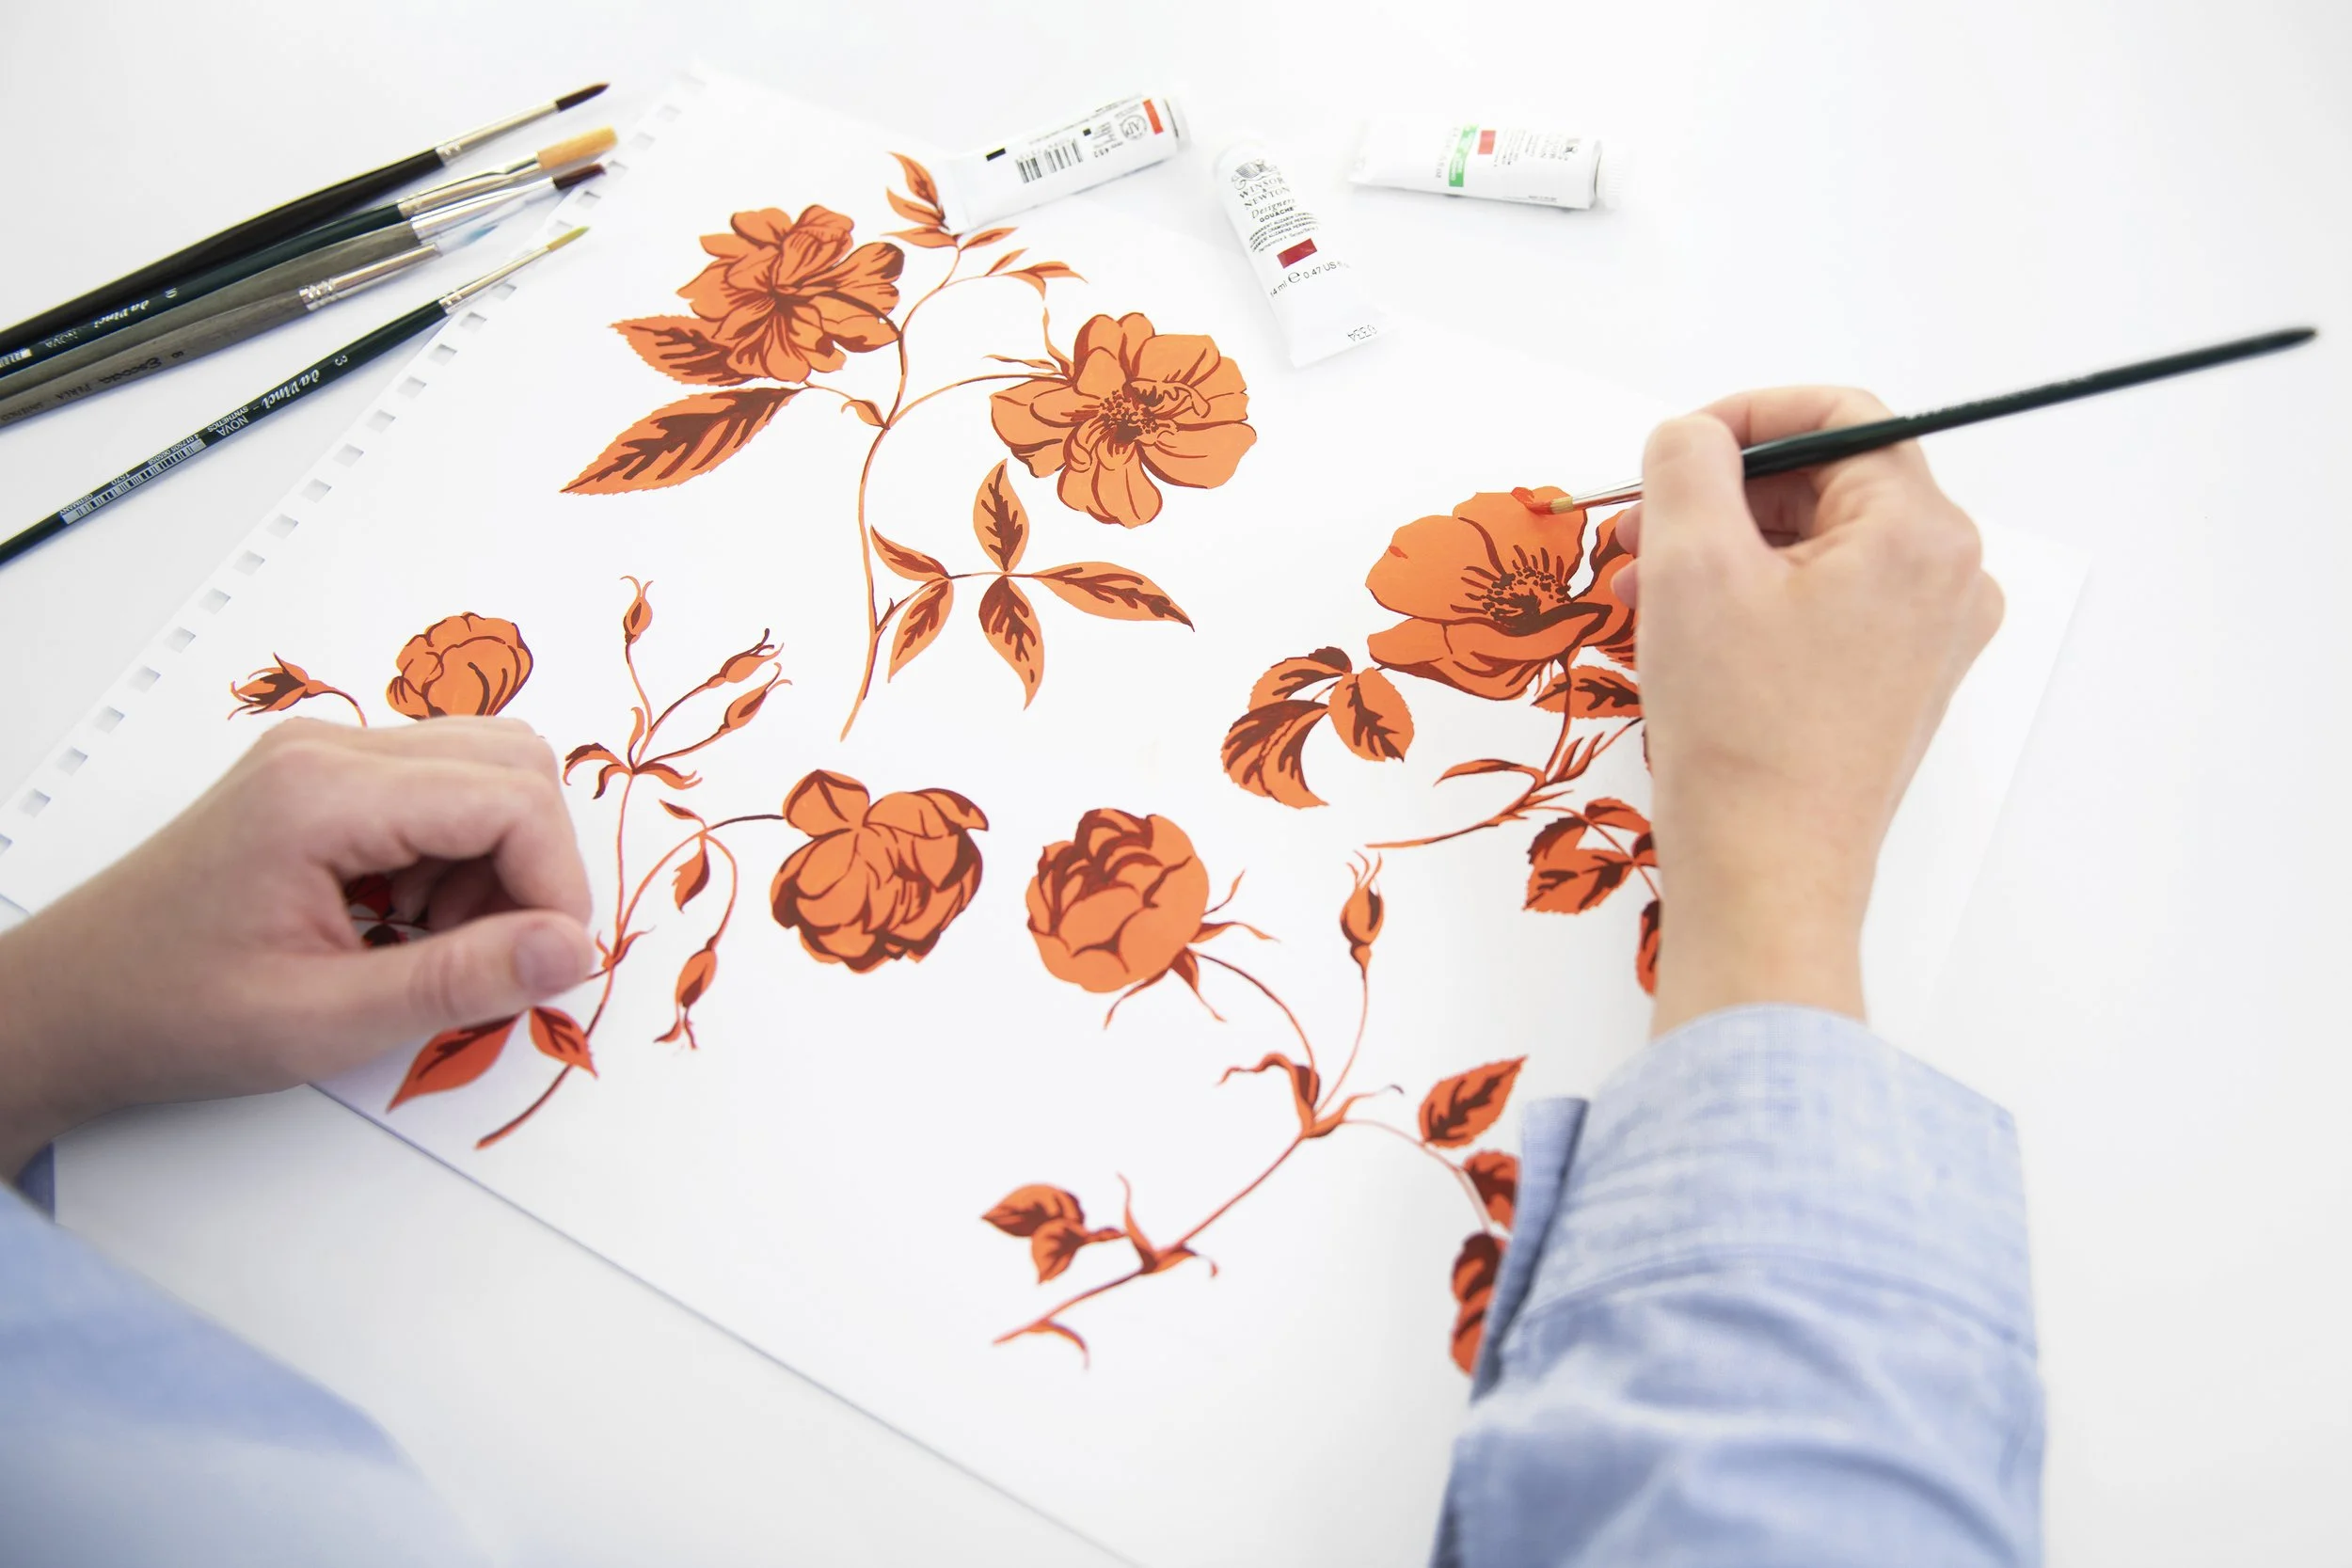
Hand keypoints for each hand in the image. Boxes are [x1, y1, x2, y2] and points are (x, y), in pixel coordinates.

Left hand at [0, 718, 594, 1174]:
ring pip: (488, 768)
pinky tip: (412, 918)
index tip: (547, 964)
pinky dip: (460, 852)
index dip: (555, 883)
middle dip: (534, 864)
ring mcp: (324, 755)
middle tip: (495, 952)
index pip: (510, 798)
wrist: (68, 1003)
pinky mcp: (325, 777)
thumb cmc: (173, 1015)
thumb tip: (572, 950)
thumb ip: (460, 981)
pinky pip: (443, 786)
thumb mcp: (324, 1021)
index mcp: (322, 795)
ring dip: (499, 857)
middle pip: (513, 763)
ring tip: (441, 939)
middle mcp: (328, 749)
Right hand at [1618, 388, 2004, 1034]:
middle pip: (1825, 486)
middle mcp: (1946, 580)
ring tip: (1644, 600)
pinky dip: (1751, 606)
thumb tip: (1694, 436)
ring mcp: (1928, 640)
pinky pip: (1822, 609)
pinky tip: (1685, 642)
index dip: (1743, 421)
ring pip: (1814, 551)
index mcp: (1920, 535)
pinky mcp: (1896, 688)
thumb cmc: (1740, 733)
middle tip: (1636, 538)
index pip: (1840, 419)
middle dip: (1719, 500)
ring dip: (1723, 555)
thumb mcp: (1691, 565)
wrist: (1767, 878)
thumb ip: (1688, 462)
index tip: (1671, 454)